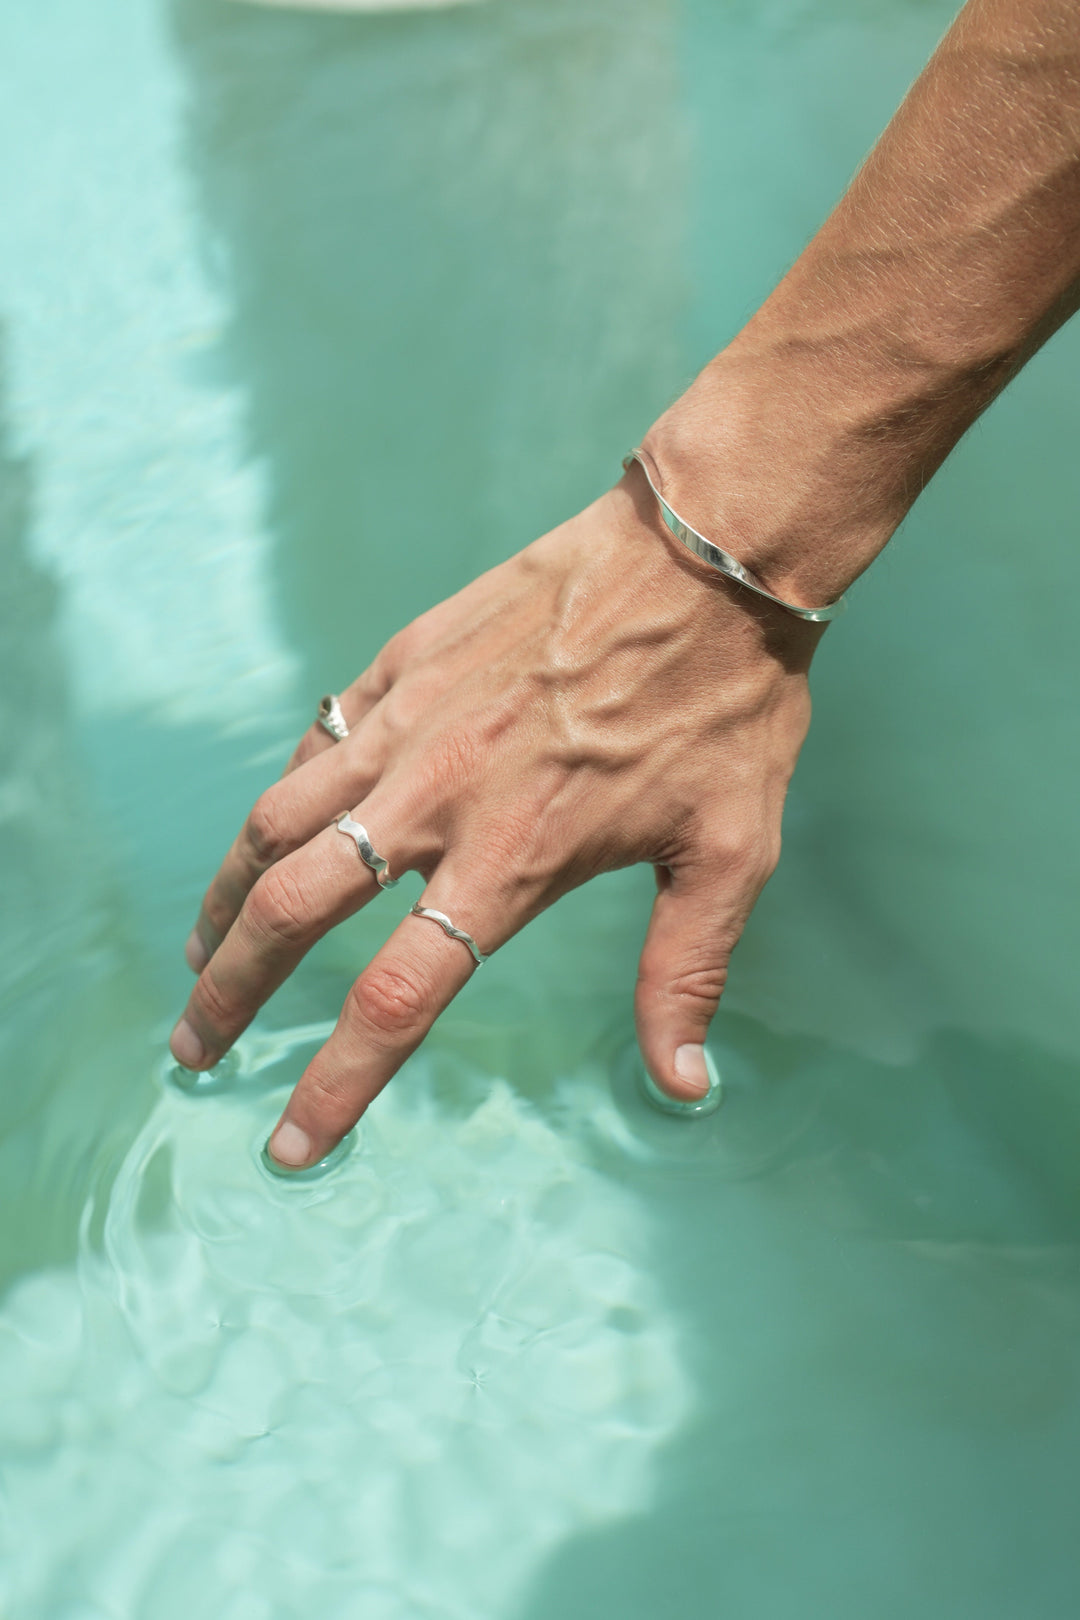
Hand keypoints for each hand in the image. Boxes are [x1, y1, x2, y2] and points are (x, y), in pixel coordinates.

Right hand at [171, 467, 817, 1168]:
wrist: (702, 553)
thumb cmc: (726, 707)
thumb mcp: (729, 852)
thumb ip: (685, 972)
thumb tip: (682, 1087)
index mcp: (511, 860)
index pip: (394, 1000)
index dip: (334, 1087)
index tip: (290, 1145)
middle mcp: (435, 797)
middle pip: (291, 912)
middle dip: (229, 994)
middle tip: (196, 1048)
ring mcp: (406, 722)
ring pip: (274, 821)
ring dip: (225, 897)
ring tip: (202, 950)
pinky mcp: (402, 662)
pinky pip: (317, 742)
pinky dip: (285, 798)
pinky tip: (279, 828)